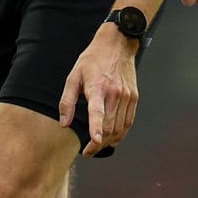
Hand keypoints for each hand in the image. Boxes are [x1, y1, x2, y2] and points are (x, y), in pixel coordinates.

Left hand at [58, 26, 139, 156]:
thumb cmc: (93, 59)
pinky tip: (113, 137)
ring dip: (109, 141)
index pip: (98, 112)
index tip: (95, 141)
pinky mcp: (133, 98)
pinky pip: (128, 122)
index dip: (96, 128)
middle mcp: (114, 94)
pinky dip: (121, 133)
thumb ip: (67, 101)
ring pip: (119, 127)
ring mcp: (126, 96)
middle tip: (88, 151)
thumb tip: (64, 122)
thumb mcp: (74, 76)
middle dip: (98, 143)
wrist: (117, 45)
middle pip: (109, 126)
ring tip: (98, 146)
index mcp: (97, 88)